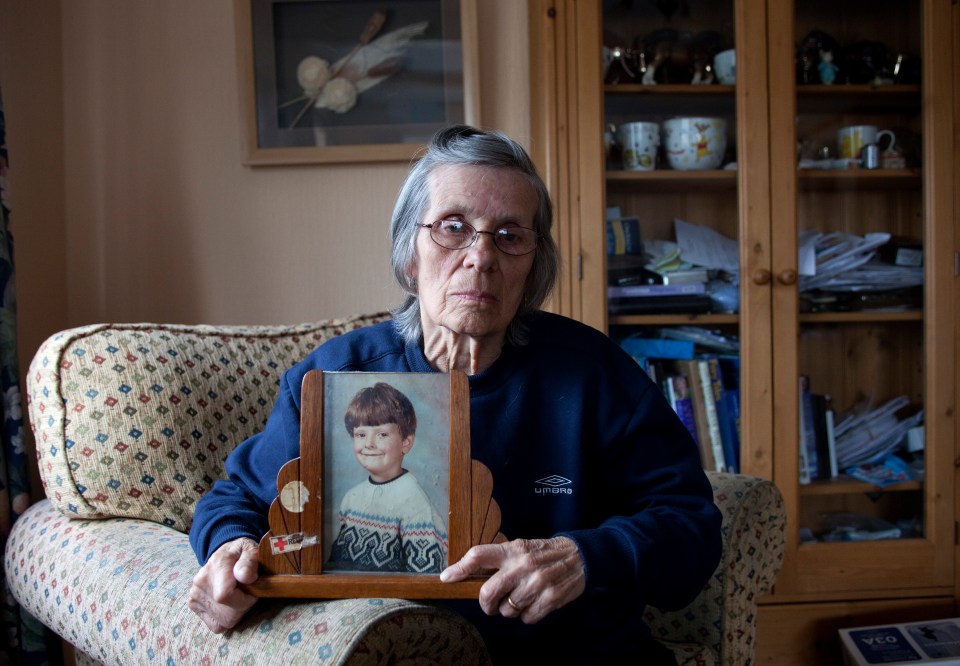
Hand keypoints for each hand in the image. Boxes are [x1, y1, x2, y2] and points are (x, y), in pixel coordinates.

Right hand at [188, 537, 259, 632]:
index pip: (225, 596)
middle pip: (227, 614)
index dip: (245, 599)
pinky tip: (229, 604)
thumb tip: (245, 577)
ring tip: (238, 596)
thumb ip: (250, 561)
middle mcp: (201, 581)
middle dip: (243, 607)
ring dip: (236, 612)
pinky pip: (216, 624)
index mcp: (217, 565)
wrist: (223, 554)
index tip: (252, 590)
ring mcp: (194, 594)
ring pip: (223, 621)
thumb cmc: (242, 553)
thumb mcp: (251, 549)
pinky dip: (226, 618)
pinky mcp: (193, 604)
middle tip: (247, 592)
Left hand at [440, 536, 584, 623]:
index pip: (479, 555)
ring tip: (522, 597)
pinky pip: (526, 618)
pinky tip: (536, 602)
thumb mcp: (521, 547)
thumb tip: (469, 575)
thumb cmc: (544, 553)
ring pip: (507, 610)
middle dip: (486, 604)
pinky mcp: (550, 599)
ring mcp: (536, 583)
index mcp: (513, 550)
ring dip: (510, 609)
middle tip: (491, 604)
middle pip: (487, 593)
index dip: (459, 568)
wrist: (580, 556)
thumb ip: (500, 559)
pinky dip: (528, 615)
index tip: (447, 578)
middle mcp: (523, 566)